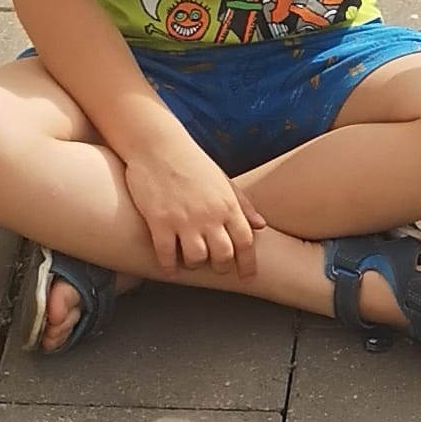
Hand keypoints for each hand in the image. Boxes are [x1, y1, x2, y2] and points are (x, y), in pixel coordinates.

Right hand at [125, 130, 266, 278]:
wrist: (158, 145)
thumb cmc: (192, 162)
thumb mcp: (223, 181)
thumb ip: (243, 204)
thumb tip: (262, 225)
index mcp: (227, 204)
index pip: (246, 242)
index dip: (248, 264)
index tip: (247, 276)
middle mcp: (209, 214)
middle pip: (223, 256)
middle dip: (221, 267)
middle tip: (215, 267)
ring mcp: (184, 219)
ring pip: (196, 260)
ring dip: (194, 264)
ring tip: (190, 260)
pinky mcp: (159, 222)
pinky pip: (166, 256)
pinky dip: (169, 266)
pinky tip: (168, 265)